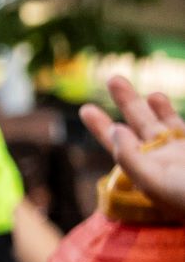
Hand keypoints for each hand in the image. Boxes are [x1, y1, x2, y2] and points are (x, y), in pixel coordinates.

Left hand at [82, 76, 184, 216]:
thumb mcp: (156, 183)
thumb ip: (131, 158)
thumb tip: (115, 129)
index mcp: (147, 173)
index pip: (119, 147)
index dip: (101, 128)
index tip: (87, 109)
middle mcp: (163, 161)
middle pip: (140, 127)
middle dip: (127, 103)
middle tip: (113, 78)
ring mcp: (182, 152)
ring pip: (162, 122)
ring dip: (147, 104)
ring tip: (136, 86)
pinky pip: (180, 127)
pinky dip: (168, 112)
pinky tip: (157, 97)